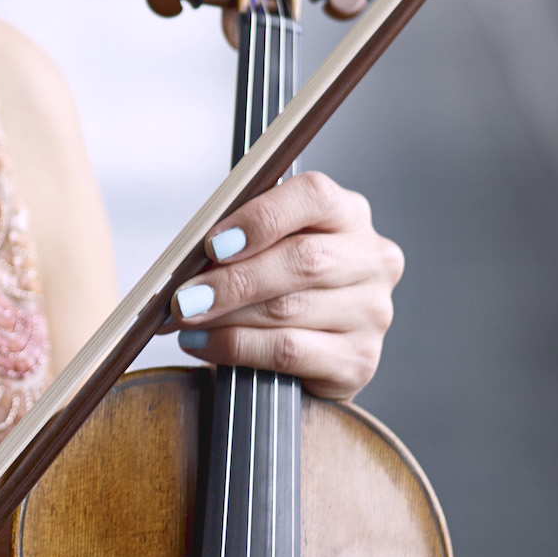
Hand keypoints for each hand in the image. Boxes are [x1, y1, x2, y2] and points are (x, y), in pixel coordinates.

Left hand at [171, 171, 402, 397]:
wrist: (308, 351)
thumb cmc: (279, 285)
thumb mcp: (266, 246)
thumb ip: (239, 239)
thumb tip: (190, 255)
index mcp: (349, 214)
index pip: (314, 197)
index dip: (260, 218)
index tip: (213, 243)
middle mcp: (371, 260)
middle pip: (302, 260)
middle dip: (233, 280)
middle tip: (185, 295)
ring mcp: (371, 312)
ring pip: (288, 310)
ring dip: (226, 317)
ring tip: (188, 319)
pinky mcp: (359, 359)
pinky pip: (288, 352)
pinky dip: (236, 348)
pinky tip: (206, 343)